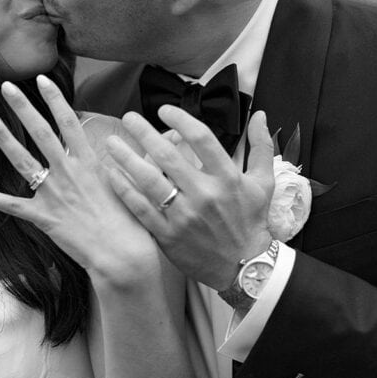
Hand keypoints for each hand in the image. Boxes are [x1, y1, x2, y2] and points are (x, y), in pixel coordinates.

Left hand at [0, 75, 157, 281]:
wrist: (121, 253)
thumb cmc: (132, 222)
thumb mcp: (133, 183)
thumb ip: (128, 160)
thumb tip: (142, 144)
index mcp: (90, 162)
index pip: (69, 121)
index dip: (55, 99)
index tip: (42, 80)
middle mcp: (69, 172)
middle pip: (41, 132)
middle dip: (23, 107)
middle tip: (7, 86)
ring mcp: (53, 193)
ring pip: (23, 160)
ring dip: (4, 138)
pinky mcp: (43, 217)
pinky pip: (12, 205)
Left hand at [104, 106, 274, 289]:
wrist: (245, 267)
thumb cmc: (251, 222)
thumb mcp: (264, 183)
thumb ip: (262, 146)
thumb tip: (260, 115)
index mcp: (227, 178)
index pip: (200, 138)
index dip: (180, 119)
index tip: (164, 110)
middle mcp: (204, 195)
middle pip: (167, 155)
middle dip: (143, 132)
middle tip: (129, 118)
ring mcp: (184, 216)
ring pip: (148, 180)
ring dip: (126, 158)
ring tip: (112, 143)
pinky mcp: (168, 235)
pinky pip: (141, 208)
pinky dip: (124, 190)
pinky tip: (112, 174)